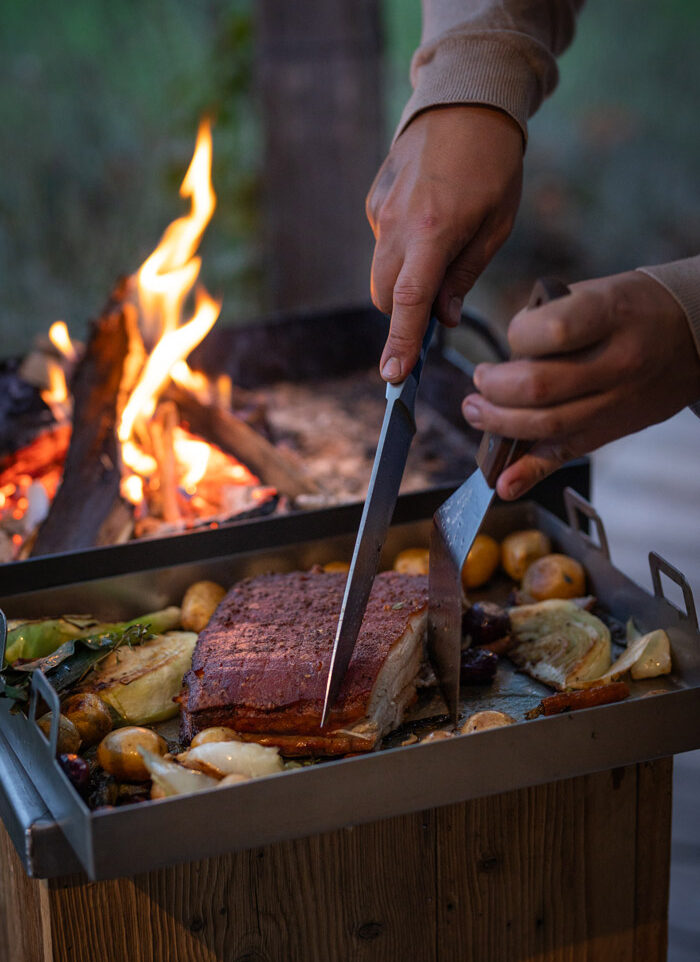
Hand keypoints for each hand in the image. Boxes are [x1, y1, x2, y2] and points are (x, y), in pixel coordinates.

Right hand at [366, 105, 522, 381]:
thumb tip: (442, 318)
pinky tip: (427, 222)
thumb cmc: (492, 166)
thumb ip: (464, 276)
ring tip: (439, 254)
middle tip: (435, 310)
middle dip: (403, 315)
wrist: (465, 102)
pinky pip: (382, 243)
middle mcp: (397, 224)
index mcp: (434, 231)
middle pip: (384, 296)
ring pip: (380, 273)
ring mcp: (380, 212)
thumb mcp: (495, 225)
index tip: (393, 375)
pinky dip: (400, 252)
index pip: (409, 301)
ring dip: (402, 284)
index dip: (401, 342)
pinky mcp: (374, 202)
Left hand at [461, 270, 699, 498]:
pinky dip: (529, 474)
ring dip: (497, 422)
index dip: (517, 335)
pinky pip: (563, 456)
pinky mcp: (607, 432)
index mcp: (611, 317)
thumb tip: (508, 356)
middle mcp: (615, 364)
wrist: (695, 336)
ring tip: (476, 410)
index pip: (550, 332)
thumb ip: (551, 319)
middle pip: (539, 387)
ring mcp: (612, 404)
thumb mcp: (598, 292)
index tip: (513, 335)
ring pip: (545, 425)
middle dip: (495, 387)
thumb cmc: (636, 310)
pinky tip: (503, 483)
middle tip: (480, 381)